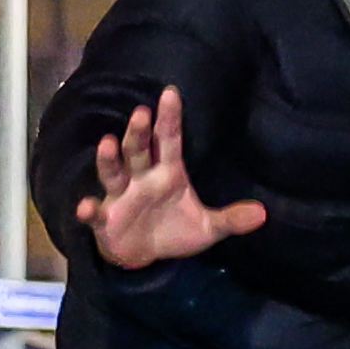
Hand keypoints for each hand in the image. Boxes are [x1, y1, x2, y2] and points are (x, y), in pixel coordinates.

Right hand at [76, 87, 269, 270]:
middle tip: (141, 113)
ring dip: (109, 158)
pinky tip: (86, 207)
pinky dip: (89, 209)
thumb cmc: (173, 230)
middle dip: (138, 133)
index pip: (169, 140)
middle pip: (138, 150)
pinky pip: (95, 212)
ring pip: (114, 172)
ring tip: (108, 143)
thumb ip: (231, 219)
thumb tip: (263, 214)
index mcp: (167, 173)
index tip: (171, 93)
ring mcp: (121, 195)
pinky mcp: (105, 218)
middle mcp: (141, 177)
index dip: (169, 118)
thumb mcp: (206, 228)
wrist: (142, 255)